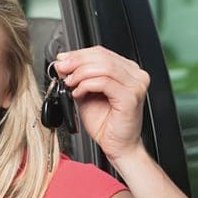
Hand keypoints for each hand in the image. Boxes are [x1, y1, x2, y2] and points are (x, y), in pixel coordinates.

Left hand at [53, 46, 149, 161]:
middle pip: (102, 56)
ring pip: (102, 67)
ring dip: (80, 74)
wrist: (118, 145)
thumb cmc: (106, 123)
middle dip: (76, 62)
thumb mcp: (86, 94)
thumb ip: (77, 78)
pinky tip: (78, 93)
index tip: (62, 59)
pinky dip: (86, 85)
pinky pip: (103, 82)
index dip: (78, 54)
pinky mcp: (131, 97)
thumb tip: (63, 64)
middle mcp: (136, 75)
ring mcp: (136, 85)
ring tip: (69, 84)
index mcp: (128, 71)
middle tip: (61, 69)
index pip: (101, 52)